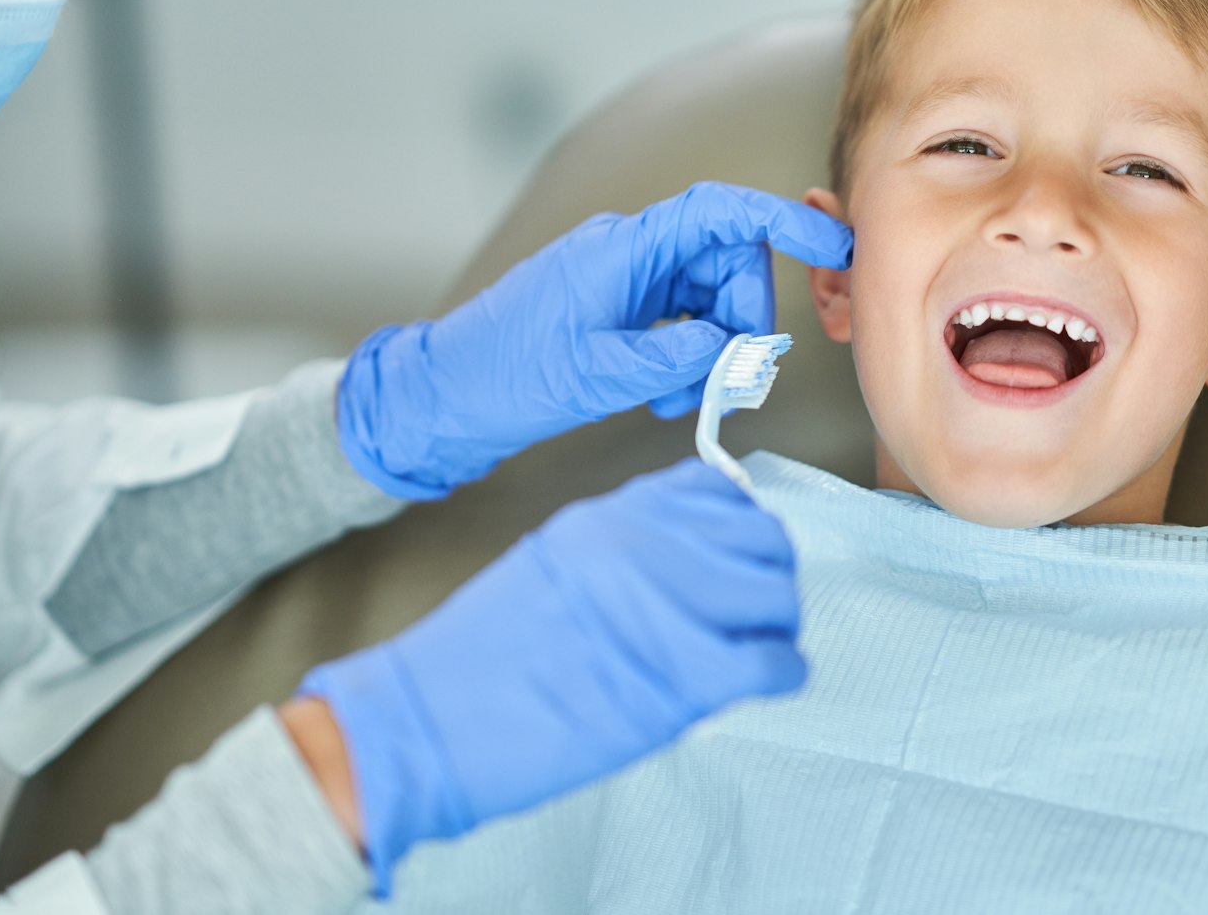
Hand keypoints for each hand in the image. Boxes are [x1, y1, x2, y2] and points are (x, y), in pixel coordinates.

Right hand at [294, 458, 804, 892]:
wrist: (427, 718)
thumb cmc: (477, 660)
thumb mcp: (551, 565)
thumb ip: (622, 552)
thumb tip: (687, 564)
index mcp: (611, 516)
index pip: (717, 490)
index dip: (739, 525)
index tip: (736, 554)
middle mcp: (647, 547)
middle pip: (761, 539)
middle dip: (767, 576)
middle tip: (755, 613)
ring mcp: (667, 608)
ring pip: (776, 596)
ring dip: (776, 625)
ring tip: (756, 649)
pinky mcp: (681, 678)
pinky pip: (774, 662)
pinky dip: (779, 673)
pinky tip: (759, 683)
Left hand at [336, 181, 851, 497]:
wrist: (439, 401)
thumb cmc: (501, 379)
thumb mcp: (599, 374)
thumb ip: (678, 357)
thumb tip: (735, 348)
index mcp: (623, 249)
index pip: (718, 213)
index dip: (781, 222)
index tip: (832, 248)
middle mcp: (628, 254)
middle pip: (725, 262)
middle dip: (741, 318)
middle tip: (727, 376)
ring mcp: (622, 282)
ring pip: (707, 297)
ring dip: (714, 348)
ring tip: (682, 396)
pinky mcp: (617, 312)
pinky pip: (680, 321)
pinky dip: (689, 357)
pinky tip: (663, 395)